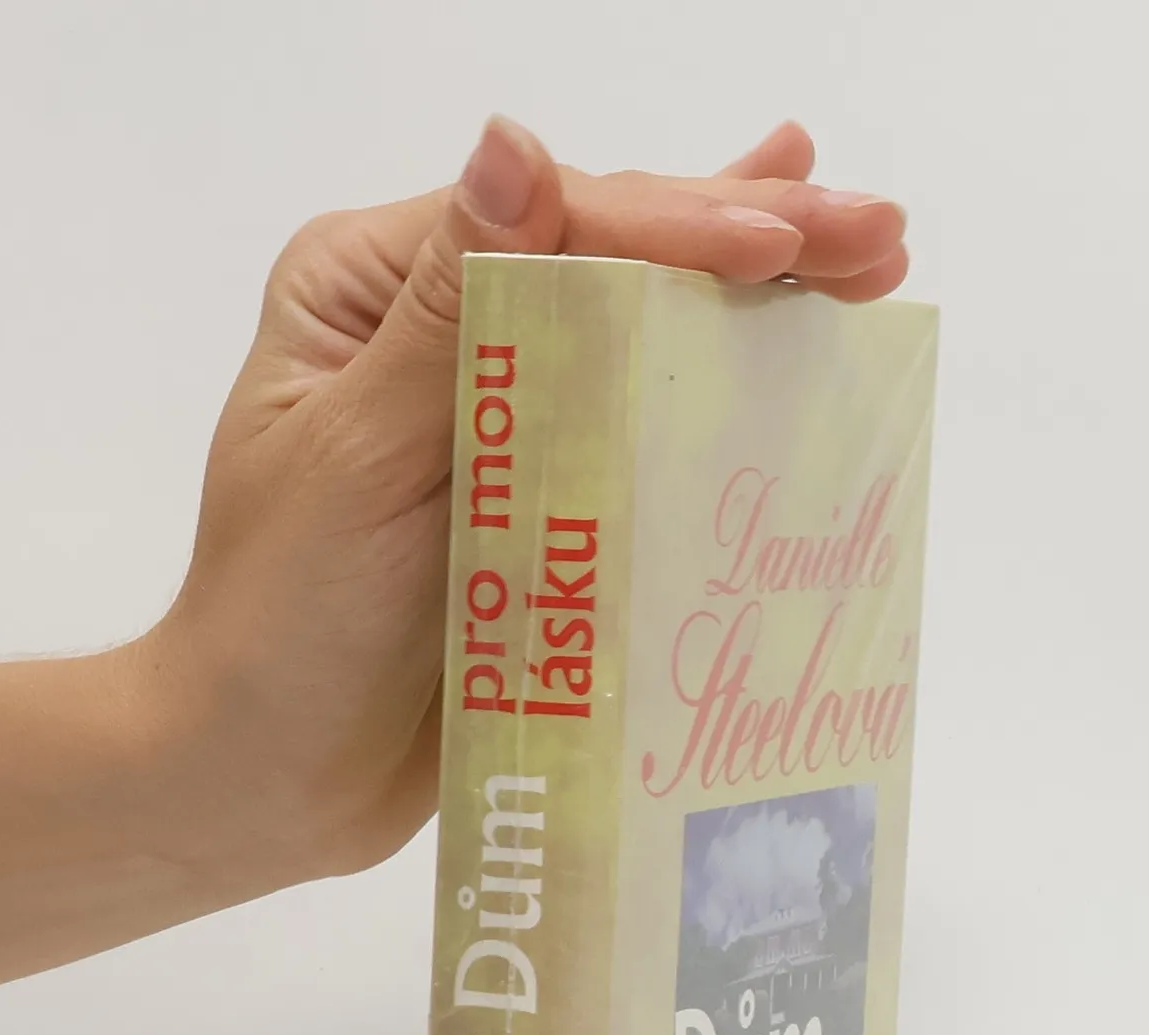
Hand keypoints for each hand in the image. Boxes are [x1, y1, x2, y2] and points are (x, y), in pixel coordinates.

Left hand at [134, 117, 910, 887]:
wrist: (269, 776)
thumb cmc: (282, 624)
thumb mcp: (360, 459)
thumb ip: (451, 316)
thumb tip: (516, 144)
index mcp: (375, 289)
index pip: (551, 228)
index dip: (680, 228)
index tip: (788, 246)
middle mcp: (443, 328)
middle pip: (614, 257)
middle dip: (754, 239)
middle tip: (879, 231)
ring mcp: (502, 414)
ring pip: (645, 326)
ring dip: (762, 292)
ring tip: (875, 254)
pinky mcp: (543, 499)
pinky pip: (644, 424)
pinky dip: (721, 376)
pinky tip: (791, 316)